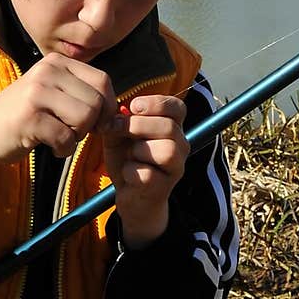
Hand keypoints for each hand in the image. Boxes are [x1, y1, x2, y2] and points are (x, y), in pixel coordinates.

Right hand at [0, 54, 117, 169]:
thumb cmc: (23, 115)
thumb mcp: (52, 94)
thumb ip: (81, 95)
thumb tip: (118, 112)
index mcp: (56, 63)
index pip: (102, 80)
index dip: (108, 106)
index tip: (98, 123)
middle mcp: (47, 71)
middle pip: (96, 101)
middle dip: (93, 125)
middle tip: (74, 132)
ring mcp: (37, 92)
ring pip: (85, 118)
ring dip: (78, 137)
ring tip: (60, 137)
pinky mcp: (29, 117)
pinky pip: (66, 138)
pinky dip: (63, 150)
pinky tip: (49, 147)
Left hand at [101, 95, 188, 248]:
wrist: (130, 196)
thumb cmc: (128, 160)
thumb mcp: (120, 136)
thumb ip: (118, 122)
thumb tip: (117, 113)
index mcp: (172, 127)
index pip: (178, 107)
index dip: (157, 103)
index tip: (134, 106)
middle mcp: (180, 146)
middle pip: (169, 128)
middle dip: (139, 125)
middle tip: (118, 129)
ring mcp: (175, 168)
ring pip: (166, 151)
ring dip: (139, 150)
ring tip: (130, 156)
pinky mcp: (163, 188)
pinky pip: (148, 174)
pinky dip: (130, 171)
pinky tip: (127, 174)